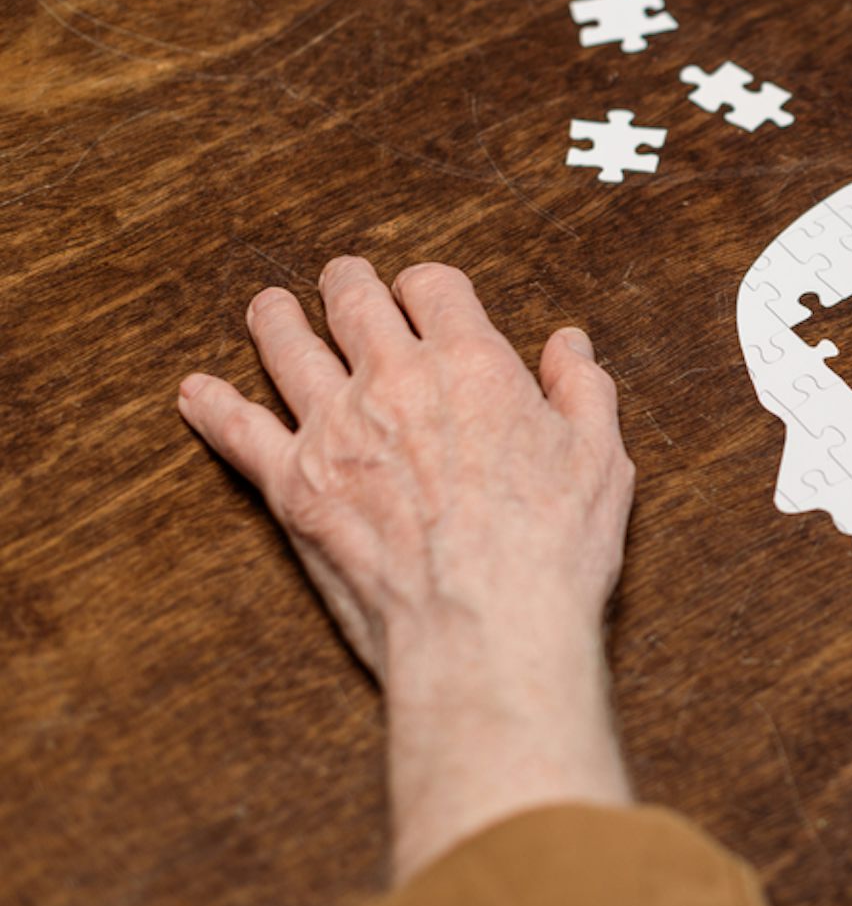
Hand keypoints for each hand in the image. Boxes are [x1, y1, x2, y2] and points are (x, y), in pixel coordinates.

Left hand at [178, 257, 637, 880]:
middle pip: (353, 302)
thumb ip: (583, 389)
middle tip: (341, 278)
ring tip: (270, 309)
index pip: (434, 287)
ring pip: (288, 348)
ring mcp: (335, 430)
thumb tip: (569, 345)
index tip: (424, 294)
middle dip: (347, 283)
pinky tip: (197, 394)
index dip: (427, 285)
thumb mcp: (601, 458)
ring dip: (277, 320)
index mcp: (472, 363)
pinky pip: (238, 431)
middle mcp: (394, 380)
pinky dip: (213, 407)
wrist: (486, 627)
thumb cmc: (552, 549)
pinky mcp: (294, 486)